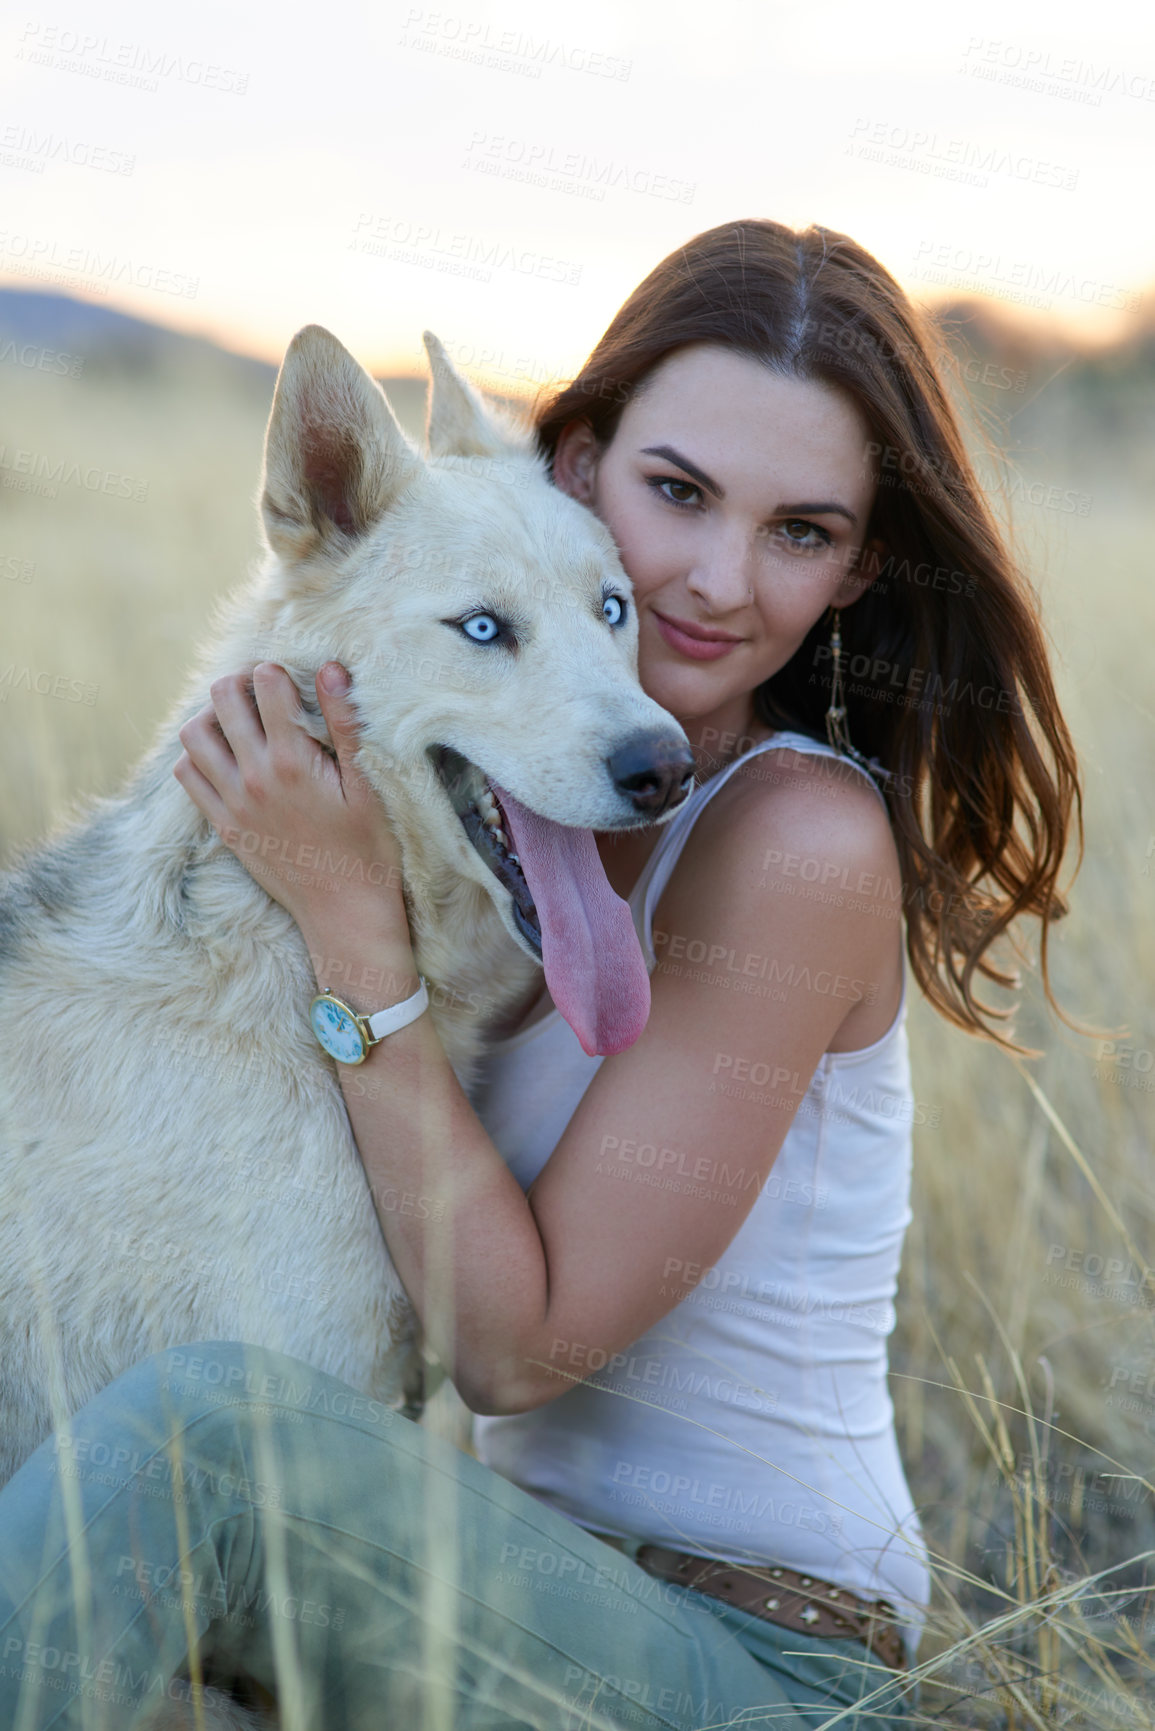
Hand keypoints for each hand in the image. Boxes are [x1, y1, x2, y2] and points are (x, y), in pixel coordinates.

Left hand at [174, 660, 408, 943]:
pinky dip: (199, 756)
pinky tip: (228, 757)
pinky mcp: (224, 826)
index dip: (278, 672)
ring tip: (241, 720)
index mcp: (293, 762)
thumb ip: (345, 724)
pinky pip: (188, 776)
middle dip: (241, 683)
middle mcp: (254, 778)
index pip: (266, 685)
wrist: (345, 912)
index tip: (292, 679)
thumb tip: (331, 669)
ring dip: (213, 715)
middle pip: (222, 699)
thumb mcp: (367, 785)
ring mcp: (233, 803)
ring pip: (194, 734)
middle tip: (263, 690)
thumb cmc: (368, 850)